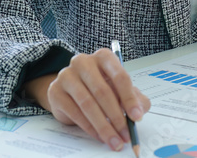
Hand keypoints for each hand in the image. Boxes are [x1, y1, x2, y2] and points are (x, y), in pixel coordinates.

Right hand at [25, 48, 150, 151]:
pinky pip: (75, 113)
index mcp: (104, 57)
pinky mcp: (55, 91)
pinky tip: (99, 136)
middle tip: (126, 134)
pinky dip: (89, 128)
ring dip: (103, 126)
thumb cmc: (99, 85)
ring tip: (114, 140)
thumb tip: (141, 110)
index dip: (130, 99)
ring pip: (88, 104)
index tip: (137, 117)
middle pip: (103, 92)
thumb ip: (134, 97)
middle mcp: (84, 62)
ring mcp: (67, 75)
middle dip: (117, 117)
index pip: (120, 77)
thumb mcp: (118, 88)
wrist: (69, 89)